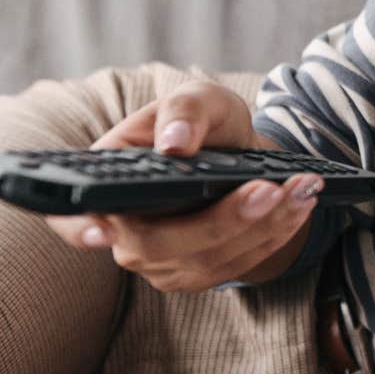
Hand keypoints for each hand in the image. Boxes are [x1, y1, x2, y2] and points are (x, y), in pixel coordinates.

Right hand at [42, 80, 324, 291]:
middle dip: (220, 221)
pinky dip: (275, 234)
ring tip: (302, 189)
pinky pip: (236, 265)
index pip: (71, 215)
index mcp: (108, 182)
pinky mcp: (198, 273)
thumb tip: (174, 146)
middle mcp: (125, 232)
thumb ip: (184, 112)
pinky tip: (303, 204)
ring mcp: (160, 260)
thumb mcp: (197, 100)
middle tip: (268, 188)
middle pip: (159, 245)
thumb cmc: (202, 123)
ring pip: (207, 260)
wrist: (235, 152)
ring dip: (262, 226)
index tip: (102, 230)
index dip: (78, 227)